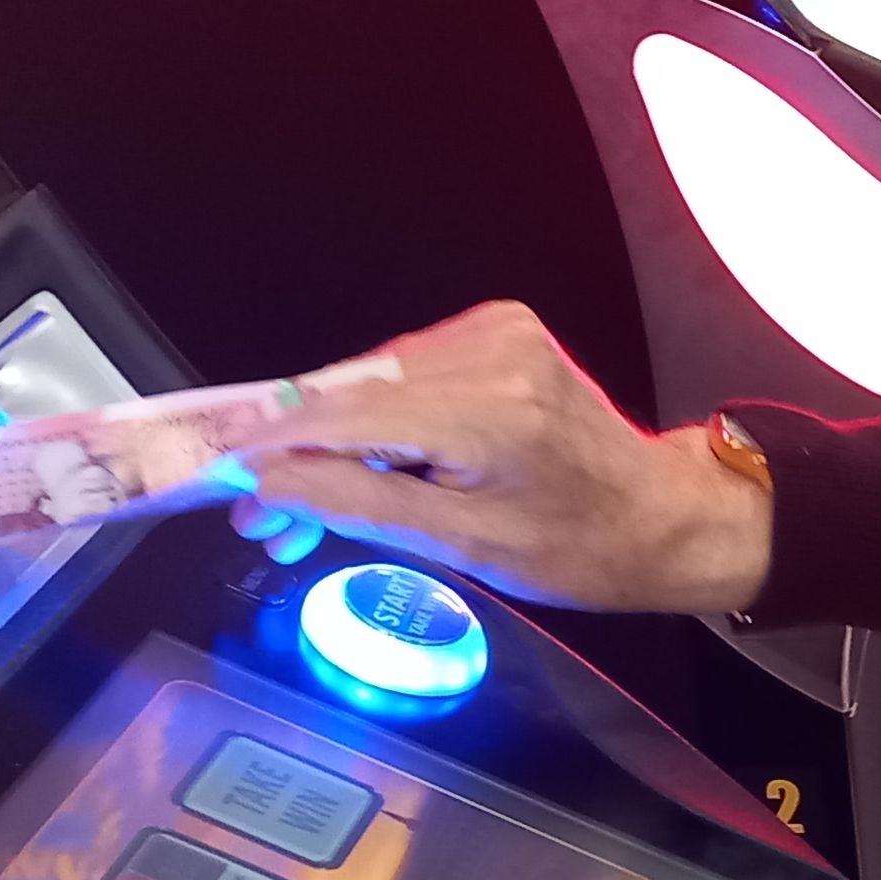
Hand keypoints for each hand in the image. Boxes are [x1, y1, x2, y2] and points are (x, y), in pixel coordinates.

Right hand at [222, 301, 773, 618]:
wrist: (657, 517)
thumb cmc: (582, 546)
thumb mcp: (464, 547)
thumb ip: (360, 507)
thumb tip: (274, 487)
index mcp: (492, 411)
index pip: (351, 415)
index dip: (275, 444)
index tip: (223, 472)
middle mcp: (494, 352)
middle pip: (355, 393)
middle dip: (297, 454)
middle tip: (258, 515)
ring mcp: (498, 333)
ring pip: (373, 382)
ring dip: (331, 440)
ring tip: (298, 506)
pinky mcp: (498, 331)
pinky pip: (406, 374)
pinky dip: (375, 419)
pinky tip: (359, 466)